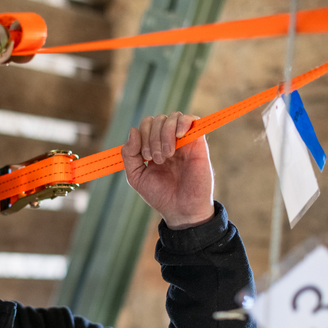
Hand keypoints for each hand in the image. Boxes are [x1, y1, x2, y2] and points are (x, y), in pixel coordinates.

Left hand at [121, 112, 214, 229]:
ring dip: (164, 134)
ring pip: (172, 117)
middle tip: (156, 159)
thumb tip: (133, 130)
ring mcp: (184, 141)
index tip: (145, 157)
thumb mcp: (136, 176)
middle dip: (152, 137)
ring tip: (167, 156)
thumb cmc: (160, 195)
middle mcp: (169, 141)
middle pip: (157, 119)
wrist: (181, 210)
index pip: (145, 125)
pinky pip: (192, 119)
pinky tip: (179, 136)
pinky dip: (182, 123)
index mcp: (154, 146)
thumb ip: (129, 154)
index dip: (141, 136)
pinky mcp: (198, 143)